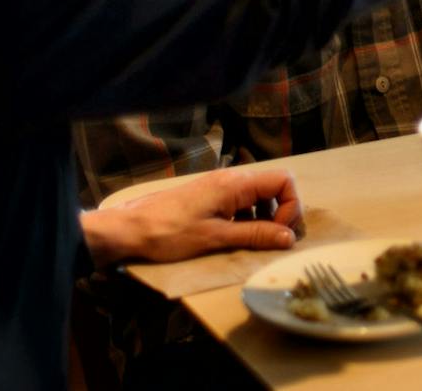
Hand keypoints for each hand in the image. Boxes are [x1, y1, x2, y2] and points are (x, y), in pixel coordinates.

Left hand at [80, 167, 303, 266]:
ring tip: (253, 242)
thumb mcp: (216, 238)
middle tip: (273, 240)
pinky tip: (234, 237)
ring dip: (264, 218)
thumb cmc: (170, 233)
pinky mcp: (209, 196)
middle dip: (281, 213)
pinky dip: (247, 219)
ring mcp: (219, 187)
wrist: (129, 229)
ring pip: (258, 196)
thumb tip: (289, 238)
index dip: (291, 207)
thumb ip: (255, 235)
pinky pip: (241, 202)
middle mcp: (231, 179)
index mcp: (236, 183)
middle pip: (274, 187)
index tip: (280, 234)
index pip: (284, 181)